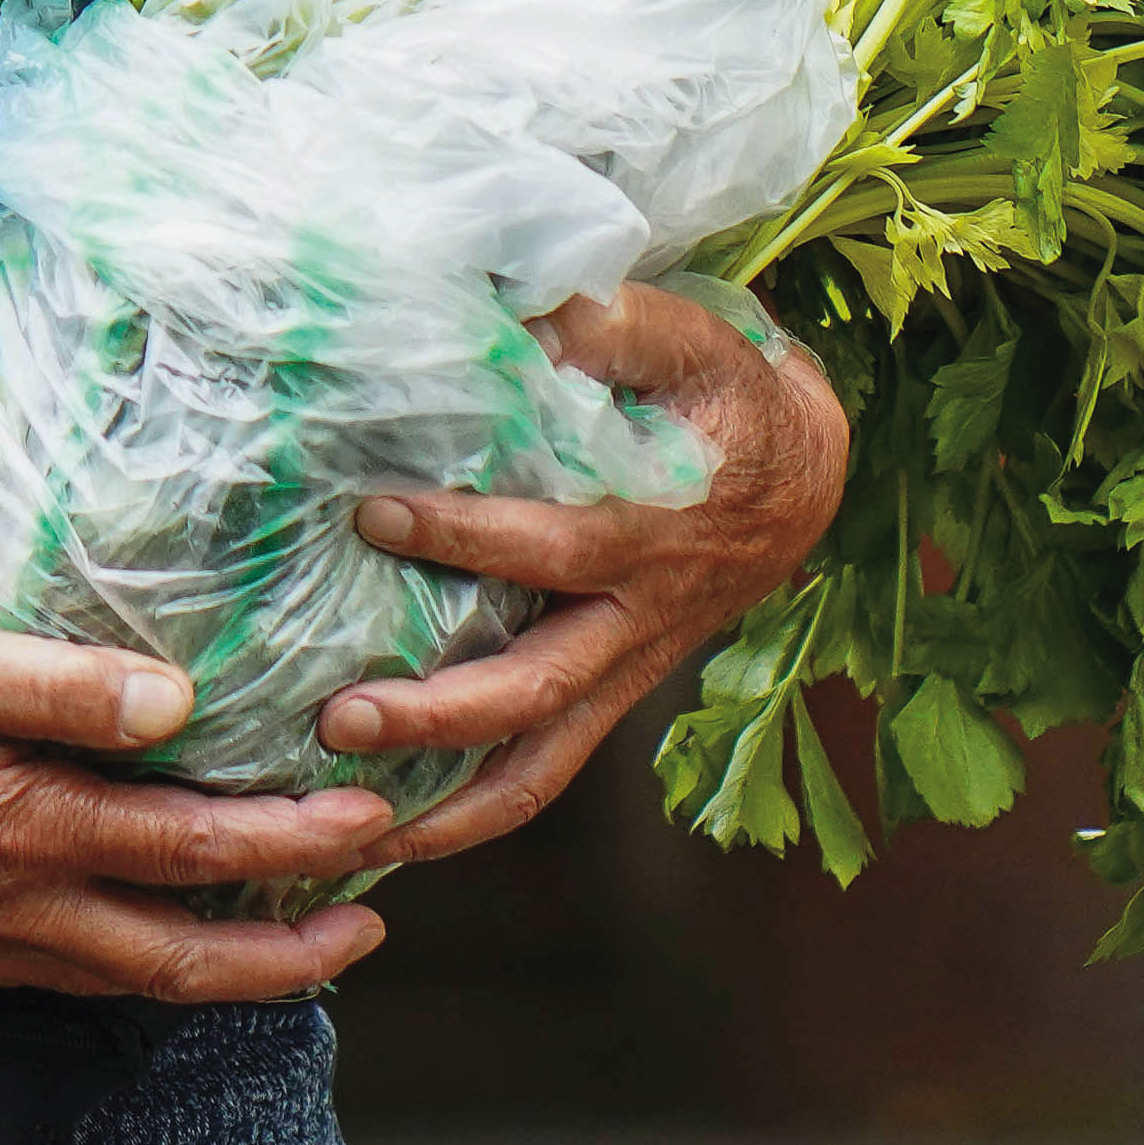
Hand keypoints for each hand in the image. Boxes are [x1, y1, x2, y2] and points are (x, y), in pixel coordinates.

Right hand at [0, 596, 416, 1001]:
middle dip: (289, 957)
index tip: (374, 822)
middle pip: (180, 961)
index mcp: (25, 827)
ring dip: (216, 974)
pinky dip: (129, 972)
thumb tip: (178, 704)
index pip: (199, 852)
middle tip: (367, 931)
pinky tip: (148, 943)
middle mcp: (7, 908)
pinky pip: (56, 982)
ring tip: (288, 949)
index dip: (299, 844)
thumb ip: (63, 685)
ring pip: (121, 985)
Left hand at [313, 282, 851, 872]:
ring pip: (537, 768)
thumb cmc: (728, 401)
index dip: (467, 537)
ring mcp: (622, 675)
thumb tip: (520, 304)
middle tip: (340, 715)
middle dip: (437, 714)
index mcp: (655, 532)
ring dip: (444, 810)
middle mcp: (637, 622)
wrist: (803, 479)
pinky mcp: (605, 699)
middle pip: (536, 691)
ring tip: (347, 830)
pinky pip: (537, 776)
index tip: (374, 514)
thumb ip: (611, 324)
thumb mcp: (691, 342)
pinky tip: (383, 840)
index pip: (556, 547)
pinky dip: (464, 818)